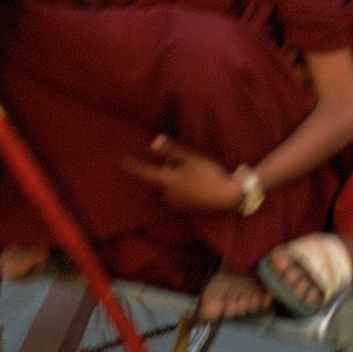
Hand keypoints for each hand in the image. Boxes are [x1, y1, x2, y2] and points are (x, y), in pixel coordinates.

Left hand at [121, 135, 244, 212]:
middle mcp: (169, 195)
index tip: (123, 163)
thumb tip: (154, 142)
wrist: (229, 198)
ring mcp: (178, 204)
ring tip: (187, 169)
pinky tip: (193, 182)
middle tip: (175, 160)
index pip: (146, 173)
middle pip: (159, 180)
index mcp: (168, 182)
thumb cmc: (209, 175)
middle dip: (163, 170)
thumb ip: (172, 151)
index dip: (134, 167)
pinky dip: (180, 187)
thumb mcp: (191, 159)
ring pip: (168, 188)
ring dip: (172, 178)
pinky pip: (177, 195)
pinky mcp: (187, 209)